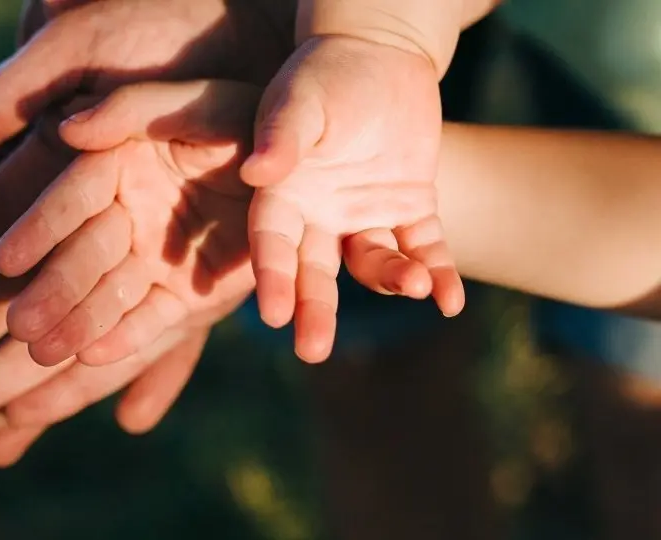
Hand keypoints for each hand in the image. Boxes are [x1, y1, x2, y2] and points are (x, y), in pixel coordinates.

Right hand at [0, 0, 292, 448]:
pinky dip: (109, 354)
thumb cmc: (156, 26)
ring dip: (5, 375)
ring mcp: (122, 245)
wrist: (249, 40)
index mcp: (23, 163)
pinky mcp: (186, 266)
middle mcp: (64, 217)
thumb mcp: (75, 55)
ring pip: (51, 320)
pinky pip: (142, 323)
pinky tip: (65, 393)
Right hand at [0, 80, 258, 366]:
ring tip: (42, 353)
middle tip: (20, 325)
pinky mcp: (185, 299)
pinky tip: (94, 358)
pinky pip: (153, 321)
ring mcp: (152, 262)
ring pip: (109, 297)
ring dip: (76, 325)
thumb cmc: (243, 119)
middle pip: (83, 258)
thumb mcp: (195, 101)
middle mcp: (124, 218)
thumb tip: (67, 129)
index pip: (72, 197)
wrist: (305, 162)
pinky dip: (128, 339)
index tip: (8, 258)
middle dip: (53, 291)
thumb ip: (131, 109)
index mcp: (116, 167)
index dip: (41, 227)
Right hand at [240, 35, 464, 361]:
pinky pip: (424, 248)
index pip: (273, 244)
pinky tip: (450, 302)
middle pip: (315, 273)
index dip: (273, 278)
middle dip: (315, 311)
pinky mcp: (411, 208)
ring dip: (393, 278)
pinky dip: (438, 274)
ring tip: (416, 286)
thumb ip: (280, 137)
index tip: (274, 315)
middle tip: (313, 350)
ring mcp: (365, 215)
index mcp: (284, 194)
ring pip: (375, 263)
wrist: (381, 53)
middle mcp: (320, 215)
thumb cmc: (327, 74)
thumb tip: (257, 172)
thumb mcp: (300, 101)